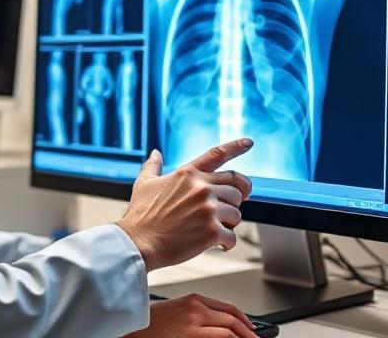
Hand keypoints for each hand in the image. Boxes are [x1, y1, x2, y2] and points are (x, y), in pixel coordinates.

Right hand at [117, 139, 253, 270]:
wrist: (138, 242)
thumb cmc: (140, 215)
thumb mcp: (144, 183)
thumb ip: (153, 166)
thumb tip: (155, 153)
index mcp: (188, 174)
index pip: (217, 154)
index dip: (236, 147)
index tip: (249, 142)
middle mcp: (201, 188)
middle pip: (236, 187)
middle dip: (237, 197)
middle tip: (232, 206)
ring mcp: (208, 209)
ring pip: (236, 214)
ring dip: (228, 224)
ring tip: (211, 229)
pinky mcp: (211, 231)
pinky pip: (232, 237)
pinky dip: (226, 243)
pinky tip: (215, 245)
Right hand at [125, 294, 258, 337]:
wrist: (130, 329)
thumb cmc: (149, 323)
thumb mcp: (176, 311)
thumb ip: (198, 314)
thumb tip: (219, 325)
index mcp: (193, 299)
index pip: (230, 308)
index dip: (246, 320)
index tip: (252, 329)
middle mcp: (196, 308)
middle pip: (234, 319)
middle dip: (250, 332)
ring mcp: (194, 323)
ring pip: (230, 330)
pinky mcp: (191, 335)